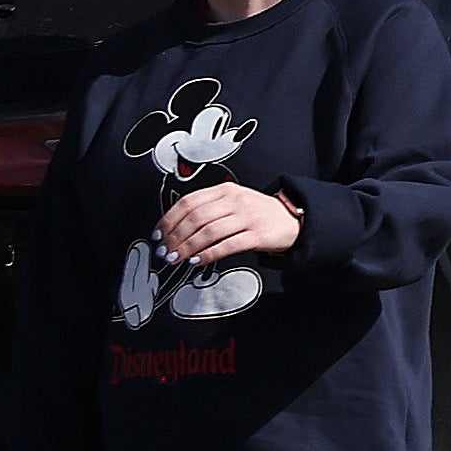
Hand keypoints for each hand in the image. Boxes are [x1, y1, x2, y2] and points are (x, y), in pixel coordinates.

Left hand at [156, 181, 299, 266]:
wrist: (292, 219)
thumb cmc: (258, 213)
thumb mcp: (233, 202)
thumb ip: (208, 209)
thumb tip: (174, 228)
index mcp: (225, 190)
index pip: (189, 202)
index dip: (169, 219)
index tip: (158, 234)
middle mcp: (235, 201)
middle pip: (196, 218)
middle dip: (175, 237)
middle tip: (164, 251)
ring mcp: (247, 217)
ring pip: (208, 232)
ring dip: (187, 248)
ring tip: (176, 259)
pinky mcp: (258, 235)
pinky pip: (227, 245)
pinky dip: (208, 254)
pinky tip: (197, 261)